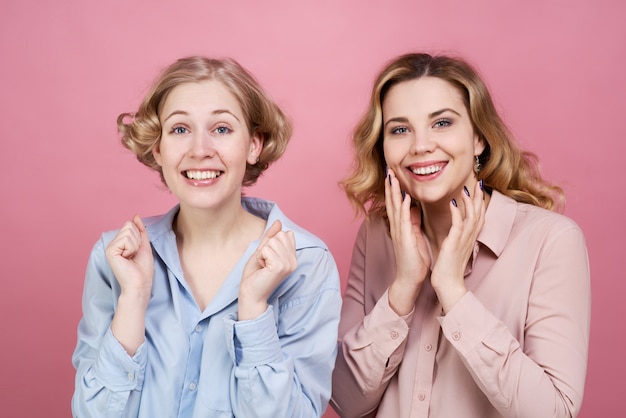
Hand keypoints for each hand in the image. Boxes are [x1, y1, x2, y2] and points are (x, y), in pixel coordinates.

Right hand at [105, 214, 153, 300]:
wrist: (140, 284)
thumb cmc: (143, 269)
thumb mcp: (144, 245)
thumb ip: (140, 230)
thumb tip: (136, 216)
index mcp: (120, 242)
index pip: (130, 225)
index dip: (139, 236)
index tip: (137, 251)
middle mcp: (113, 244)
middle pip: (129, 226)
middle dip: (138, 239)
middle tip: (135, 254)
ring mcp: (110, 247)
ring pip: (128, 231)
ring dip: (135, 245)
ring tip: (131, 257)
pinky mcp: (110, 251)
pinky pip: (125, 239)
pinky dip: (131, 248)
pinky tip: (127, 258)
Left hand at [239, 220, 296, 319]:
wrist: (251, 293)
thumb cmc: (255, 274)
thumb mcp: (263, 251)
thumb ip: (271, 236)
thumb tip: (279, 222)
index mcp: (293, 257)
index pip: (286, 233)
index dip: (272, 243)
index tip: (268, 258)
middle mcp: (294, 260)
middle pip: (279, 235)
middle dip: (266, 246)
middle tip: (264, 262)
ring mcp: (288, 264)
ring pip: (272, 241)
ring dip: (262, 253)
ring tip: (263, 266)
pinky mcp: (280, 266)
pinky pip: (266, 249)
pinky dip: (260, 257)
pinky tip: (262, 268)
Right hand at [386, 168, 430, 314]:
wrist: (409, 278)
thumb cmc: (413, 260)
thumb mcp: (414, 236)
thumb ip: (413, 222)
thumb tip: (415, 208)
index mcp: (400, 226)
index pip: (396, 203)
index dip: (394, 188)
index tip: (393, 174)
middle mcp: (397, 226)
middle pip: (392, 201)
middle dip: (390, 185)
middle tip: (388, 168)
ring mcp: (399, 232)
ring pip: (395, 207)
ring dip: (394, 192)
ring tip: (392, 177)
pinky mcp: (404, 238)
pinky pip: (404, 220)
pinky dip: (404, 207)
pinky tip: (405, 197)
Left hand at [431, 181, 485, 312]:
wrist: (448, 286)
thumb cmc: (449, 269)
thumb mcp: (455, 249)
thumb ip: (457, 237)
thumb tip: (457, 229)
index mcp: (469, 239)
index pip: (477, 216)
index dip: (478, 202)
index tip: (477, 188)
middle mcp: (469, 238)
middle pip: (478, 213)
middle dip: (478, 197)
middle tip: (479, 181)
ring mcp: (463, 241)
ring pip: (471, 217)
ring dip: (470, 201)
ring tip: (467, 187)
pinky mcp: (454, 244)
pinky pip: (457, 225)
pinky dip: (456, 212)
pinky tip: (452, 201)